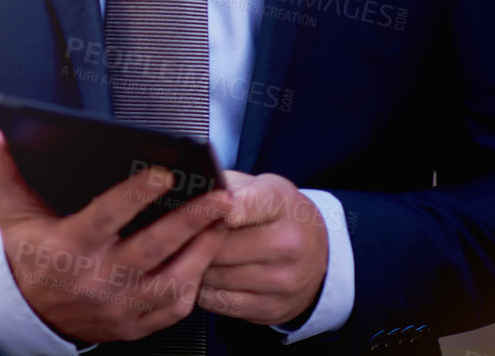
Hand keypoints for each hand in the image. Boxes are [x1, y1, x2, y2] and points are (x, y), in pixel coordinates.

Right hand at [0, 127, 232, 343]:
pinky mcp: (135, 325)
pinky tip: (207, 255)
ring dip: (202, 249)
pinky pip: (175, 307)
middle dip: (190, 220)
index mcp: (69, 247)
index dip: (137, 194)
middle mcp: (98, 279)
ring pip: (172, 280)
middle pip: (153, 248)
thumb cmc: (28, 254)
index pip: (108, 217)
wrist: (29, 314)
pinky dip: (195, 281)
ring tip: (222, 220)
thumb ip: (2, 172)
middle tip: (219, 196)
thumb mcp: (10, 213)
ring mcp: (120, 307)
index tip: (165, 172)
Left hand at [196, 170, 327, 325]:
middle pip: (219, 246)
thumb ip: (226, 186)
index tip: (197, 207)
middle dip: (192, 240)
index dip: (214, 207)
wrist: (318, 256)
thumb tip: (187, 191)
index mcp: (282, 205)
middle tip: (175, 234)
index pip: (244, 204)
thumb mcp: (261, 187)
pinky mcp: (271, 308)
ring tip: (187, 253)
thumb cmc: (278, 215)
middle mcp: (288, 244)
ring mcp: (282, 281)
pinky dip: (203, 290)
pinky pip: (218, 302)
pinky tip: (202, 276)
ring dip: (194, 265)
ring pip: (214, 275)